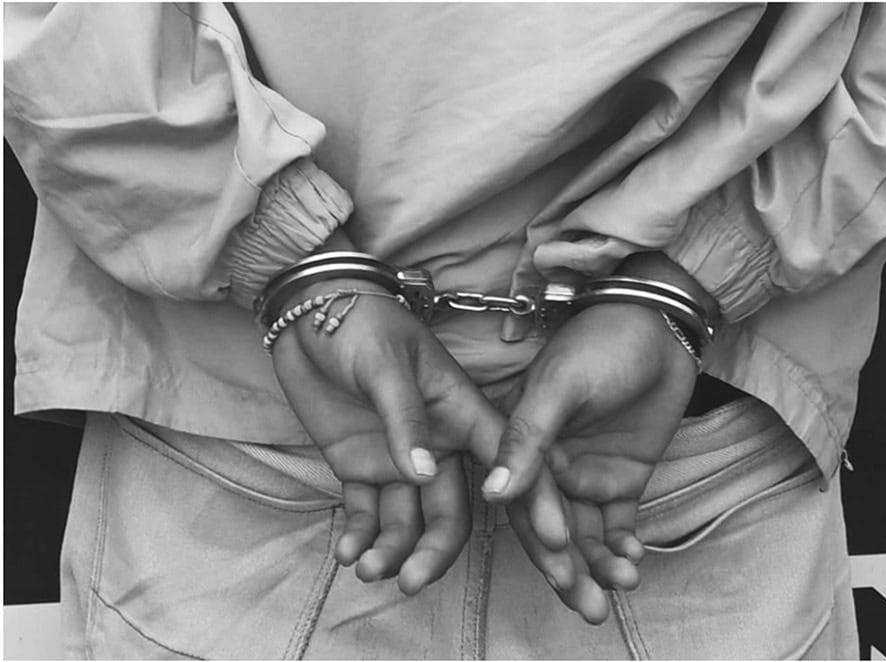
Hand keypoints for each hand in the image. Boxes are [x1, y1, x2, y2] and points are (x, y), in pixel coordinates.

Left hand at [272, 279, 503, 594]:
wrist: (308, 314)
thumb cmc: (363, 325)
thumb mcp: (387, 364)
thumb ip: (405, 420)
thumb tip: (424, 476)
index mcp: (461, 412)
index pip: (505, 462)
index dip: (532, 500)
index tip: (552, 542)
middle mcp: (438, 444)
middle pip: (453, 511)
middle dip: (436, 551)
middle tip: (411, 582)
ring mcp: (399, 459)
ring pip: (409, 520)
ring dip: (393, 550)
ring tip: (367, 569)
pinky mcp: (360, 465)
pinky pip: (367, 510)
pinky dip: (359, 535)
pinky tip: (348, 553)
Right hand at [483, 302, 697, 621]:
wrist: (660, 326)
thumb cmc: (601, 344)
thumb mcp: (559, 386)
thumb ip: (528, 438)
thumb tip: (494, 493)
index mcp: (523, 444)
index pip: (523, 501)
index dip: (538, 534)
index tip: (559, 560)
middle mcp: (549, 466)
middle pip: (552, 529)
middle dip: (569, 569)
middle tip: (588, 606)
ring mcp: (585, 473)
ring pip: (585, 534)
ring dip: (599, 564)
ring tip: (622, 583)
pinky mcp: (621, 478)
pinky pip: (617, 523)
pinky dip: (623, 545)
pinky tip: (633, 560)